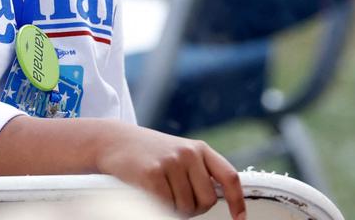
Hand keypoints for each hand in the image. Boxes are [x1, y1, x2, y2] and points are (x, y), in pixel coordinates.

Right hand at [94, 124, 245, 219]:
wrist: (114, 141)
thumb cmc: (150, 153)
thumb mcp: (179, 153)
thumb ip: (198, 171)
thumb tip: (217, 198)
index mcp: (199, 148)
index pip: (228, 176)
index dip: (237, 200)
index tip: (240, 218)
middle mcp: (188, 153)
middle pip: (207, 200)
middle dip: (194, 208)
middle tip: (177, 200)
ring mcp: (170, 162)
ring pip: (185, 207)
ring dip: (174, 209)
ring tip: (160, 192)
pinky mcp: (152, 174)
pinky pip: (165, 206)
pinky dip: (159, 208)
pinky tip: (150, 194)